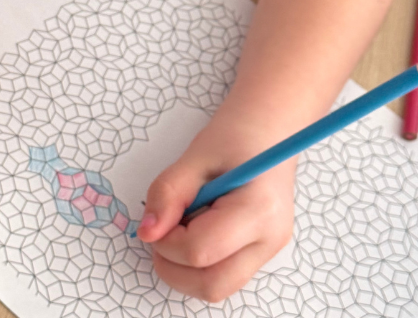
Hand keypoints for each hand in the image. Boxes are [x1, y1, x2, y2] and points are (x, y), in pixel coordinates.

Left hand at [137, 130, 295, 302]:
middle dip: (174, 267)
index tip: (156, 219)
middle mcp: (270, 240)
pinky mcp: (262, 253)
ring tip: (181, 225)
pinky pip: (224, 273)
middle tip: (161, 232)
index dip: (167, 241)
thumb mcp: (194, 156)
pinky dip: (200, 262)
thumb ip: (168, 194)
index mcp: (258, 211)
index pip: (201, 252)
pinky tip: (196, 227)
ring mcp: (269, 250)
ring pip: (218, 287)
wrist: (269, 129)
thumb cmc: (236, 136)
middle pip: (213, 285)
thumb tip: (147, 232)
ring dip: (186, 267)